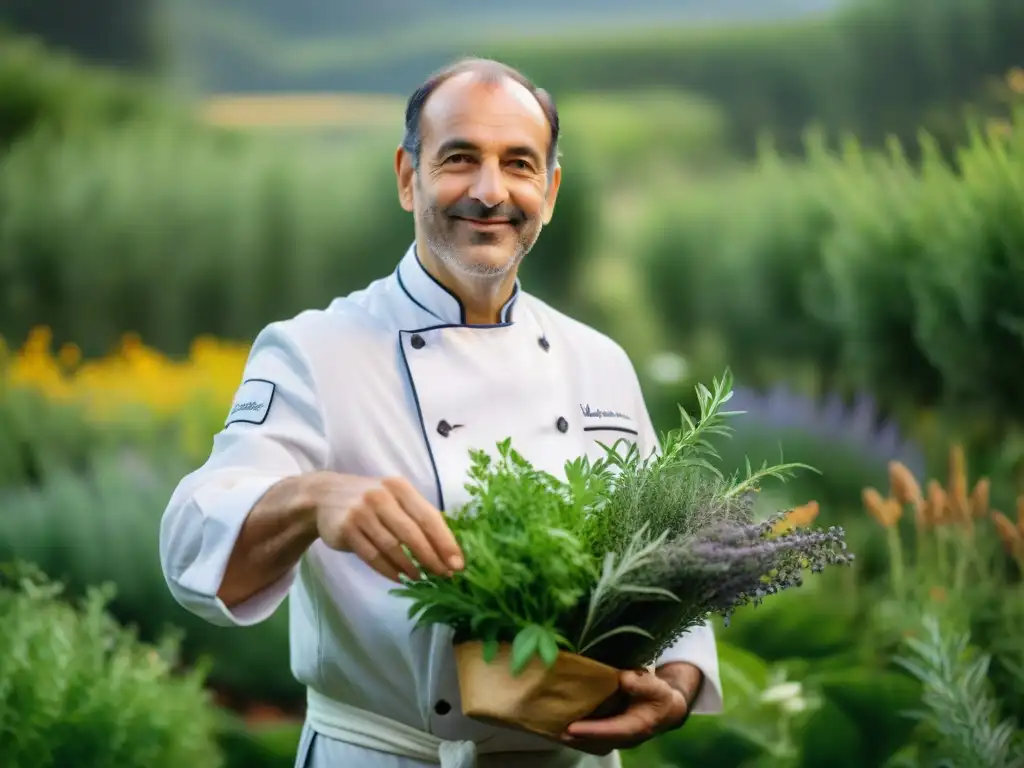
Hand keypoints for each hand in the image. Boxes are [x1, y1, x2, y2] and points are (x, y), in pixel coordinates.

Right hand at [310, 473, 463, 581]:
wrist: (324, 497)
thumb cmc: (370, 500)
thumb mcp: (394, 497)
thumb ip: (416, 516)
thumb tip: (446, 548)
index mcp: (399, 487)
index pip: (428, 516)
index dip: (444, 542)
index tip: (457, 563)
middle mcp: (381, 497)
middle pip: (411, 533)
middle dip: (431, 557)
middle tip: (443, 575)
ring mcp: (362, 513)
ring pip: (392, 547)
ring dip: (409, 567)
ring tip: (421, 578)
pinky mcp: (346, 530)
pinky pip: (372, 555)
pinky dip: (388, 570)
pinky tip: (400, 578)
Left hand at [559, 669, 688, 755]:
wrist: (665, 709)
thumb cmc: (660, 696)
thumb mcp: (657, 687)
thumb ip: (642, 683)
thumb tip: (624, 678)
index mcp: (636, 726)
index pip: (611, 731)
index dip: (591, 730)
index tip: (571, 727)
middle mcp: (624, 737)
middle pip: (598, 742)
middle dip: (577, 739)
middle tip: (556, 731)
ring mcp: (617, 738)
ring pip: (593, 744)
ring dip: (575, 739)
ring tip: (553, 730)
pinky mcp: (611, 734)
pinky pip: (593, 738)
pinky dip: (578, 735)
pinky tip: (562, 726)